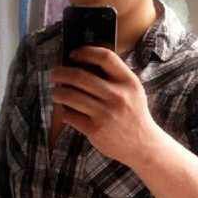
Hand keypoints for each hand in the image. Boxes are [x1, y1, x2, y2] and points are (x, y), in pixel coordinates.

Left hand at [49, 46, 158, 166]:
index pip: (105, 57)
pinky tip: (66, 110)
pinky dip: (64, 111)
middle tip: (54, 74)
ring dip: (58, 92)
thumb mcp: (132, 91)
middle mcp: (118, 96)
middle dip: (61, 73)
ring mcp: (106, 114)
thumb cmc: (132, 113)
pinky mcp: (95, 130)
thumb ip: (114, 76)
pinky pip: (69, 115)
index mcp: (129, 82)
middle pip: (80, 76)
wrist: (143, 145)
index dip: (85, 52)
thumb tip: (81, 62)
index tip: (73, 55)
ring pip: (70, 95)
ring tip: (56, 93)